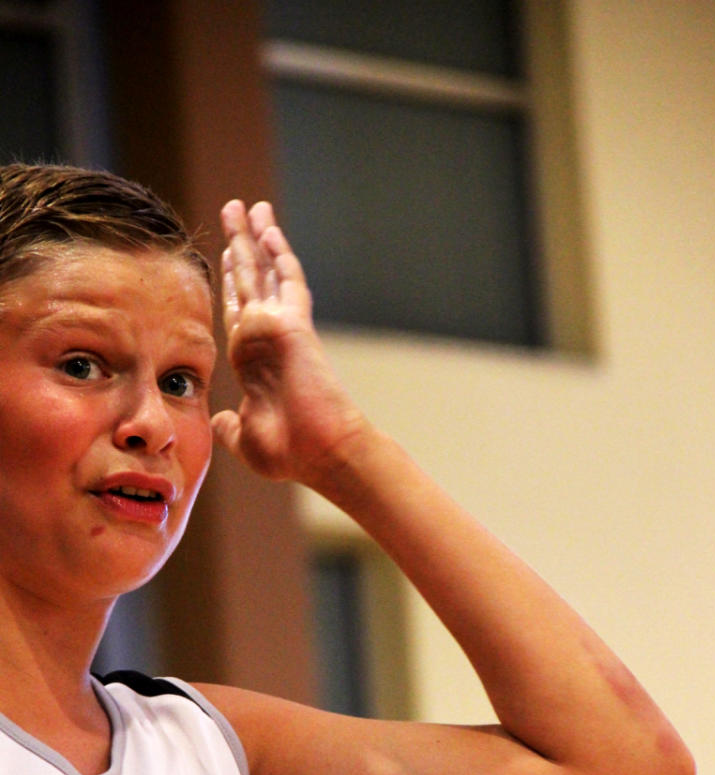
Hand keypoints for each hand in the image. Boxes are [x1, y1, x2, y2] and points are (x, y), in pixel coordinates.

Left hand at [212, 200, 367, 485]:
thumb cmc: (290, 453)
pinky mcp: (295, 324)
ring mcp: (281, 328)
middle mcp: (265, 339)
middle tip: (233, 211)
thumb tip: (218, 420)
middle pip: (249, 280)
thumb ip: (229, 427)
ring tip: (248, 205)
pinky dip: (278, 253)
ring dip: (255, 238)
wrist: (320, 453)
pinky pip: (286, 279)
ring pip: (265, 272)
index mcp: (252, 362)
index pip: (238, 311)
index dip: (231, 282)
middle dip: (239, 245)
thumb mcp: (244, 440)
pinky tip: (269, 229)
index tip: (225, 255)